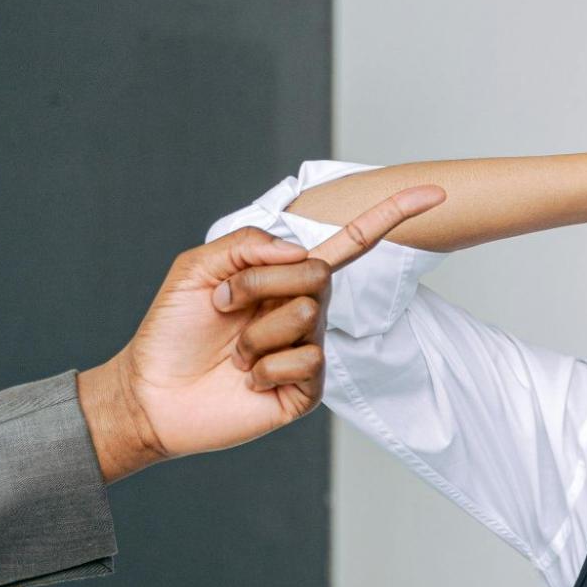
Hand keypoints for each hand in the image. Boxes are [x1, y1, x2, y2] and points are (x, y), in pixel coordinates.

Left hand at [77, 185, 446, 481]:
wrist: (152, 394)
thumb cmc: (171, 331)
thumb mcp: (197, 269)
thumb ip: (248, 245)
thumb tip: (302, 251)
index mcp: (285, 278)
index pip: (349, 244)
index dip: (389, 216)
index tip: (433, 192)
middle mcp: (306, 310)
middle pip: (317, 276)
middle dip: (261, 285)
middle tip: (225, 307)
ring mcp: (309, 350)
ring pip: (306, 317)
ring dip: (254, 332)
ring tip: (233, 352)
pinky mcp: (308, 389)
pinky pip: (305, 360)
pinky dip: (264, 367)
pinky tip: (246, 379)